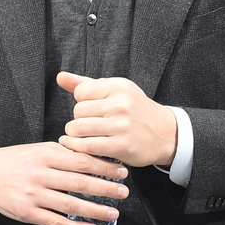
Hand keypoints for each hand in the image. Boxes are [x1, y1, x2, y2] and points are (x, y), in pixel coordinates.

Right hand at [0, 143, 128, 224]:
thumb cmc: (14, 160)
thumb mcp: (38, 149)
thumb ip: (63, 153)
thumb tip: (92, 156)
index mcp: (45, 155)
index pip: (81, 161)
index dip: (104, 167)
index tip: (121, 171)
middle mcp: (40, 175)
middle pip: (79, 183)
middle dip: (105, 188)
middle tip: (124, 192)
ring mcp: (33, 195)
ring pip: (70, 204)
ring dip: (95, 210)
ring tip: (114, 213)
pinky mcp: (27, 213)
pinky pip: (56, 222)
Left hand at [56, 71, 177, 168]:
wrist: (164, 133)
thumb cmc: (134, 111)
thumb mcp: (115, 91)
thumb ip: (85, 84)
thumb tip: (59, 77)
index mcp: (118, 86)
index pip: (81, 92)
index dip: (82, 102)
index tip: (92, 110)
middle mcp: (121, 103)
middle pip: (78, 111)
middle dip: (79, 120)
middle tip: (90, 125)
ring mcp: (122, 125)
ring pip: (79, 128)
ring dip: (76, 135)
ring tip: (84, 136)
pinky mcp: (121, 146)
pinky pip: (87, 146)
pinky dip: (79, 148)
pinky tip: (82, 146)